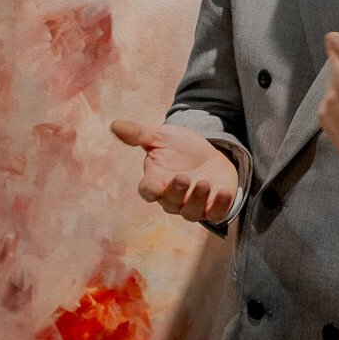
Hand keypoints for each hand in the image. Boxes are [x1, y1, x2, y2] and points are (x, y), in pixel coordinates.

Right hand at [111, 119, 238, 221]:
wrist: (207, 154)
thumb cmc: (179, 148)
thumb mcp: (161, 136)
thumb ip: (138, 133)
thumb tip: (114, 125)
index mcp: (157, 181)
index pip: (148, 191)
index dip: (150, 190)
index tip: (153, 187)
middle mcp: (173, 198)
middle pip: (171, 203)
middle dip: (177, 192)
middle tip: (183, 177)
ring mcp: (194, 205)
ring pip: (192, 212)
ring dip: (198, 199)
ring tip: (204, 182)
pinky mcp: (214, 208)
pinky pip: (216, 214)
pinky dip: (221, 206)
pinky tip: (224, 192)